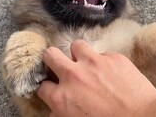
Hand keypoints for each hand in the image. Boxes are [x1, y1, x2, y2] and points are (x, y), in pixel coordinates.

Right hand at [37, 40, 155, 116]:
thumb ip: (63, 115)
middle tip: (62, 67)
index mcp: (62, 97)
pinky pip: (103, 54)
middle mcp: (73, 75)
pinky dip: (104, 62)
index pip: (42, 86)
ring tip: (87, 64)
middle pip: (50, 55)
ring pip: (76, 45)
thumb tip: (56, 111)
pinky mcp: (113, 57)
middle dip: (52, 60)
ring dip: (79, 55)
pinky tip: (112, 73)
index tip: (55, 89)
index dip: (48, 88)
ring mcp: (94, 62)